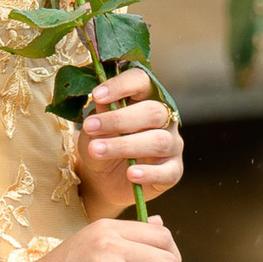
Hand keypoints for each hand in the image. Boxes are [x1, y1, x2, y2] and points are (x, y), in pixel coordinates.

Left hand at [74, 65, 184, 214]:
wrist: (102, 179)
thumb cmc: (101, 143)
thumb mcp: (94, 128)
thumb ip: (101, 114)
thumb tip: (101, 100)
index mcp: (146, 99)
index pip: (142, 82)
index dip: (121, 85)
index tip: (96, 95)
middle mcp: (165, 119)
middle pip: (153, 112)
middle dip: (119, 119)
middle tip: (89, 127)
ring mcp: (172, 145)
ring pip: (159, 141)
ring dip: (124, 145)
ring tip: (96, 151)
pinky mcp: (173, 171)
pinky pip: (167, 172)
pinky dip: (149, 173)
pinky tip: (131, 174)